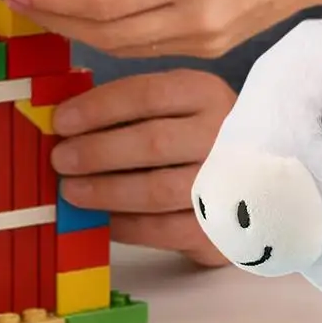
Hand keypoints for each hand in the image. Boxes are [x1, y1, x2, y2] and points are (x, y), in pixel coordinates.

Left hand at [9, 0, 321, 58]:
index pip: (102, 1)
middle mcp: (194, 19)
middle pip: (104, 32)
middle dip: (55, 19)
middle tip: (19, 2)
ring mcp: (202, 42)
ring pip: (121, 48)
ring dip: (78, 32)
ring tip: (45, 9)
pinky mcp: (208, 52)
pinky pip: (145, 50)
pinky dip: (110, 37)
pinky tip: (90, 17)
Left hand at [52, 71, 237, 265]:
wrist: (260, 178)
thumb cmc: (198, 135)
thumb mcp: (177, 106)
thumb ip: (133, 111)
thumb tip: (68, 124)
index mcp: (204, 93)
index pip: (145, 93)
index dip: (98, 108)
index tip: (61, 121)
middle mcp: (222, 135)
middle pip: (152, 142)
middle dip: (97, 152)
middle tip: (61, 160)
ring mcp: (227, 183)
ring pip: (158, 190)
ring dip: (106, 191)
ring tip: (72, 191)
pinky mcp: (223, 227)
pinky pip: (165, 230)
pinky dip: (127, 226)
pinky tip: (102, 221)